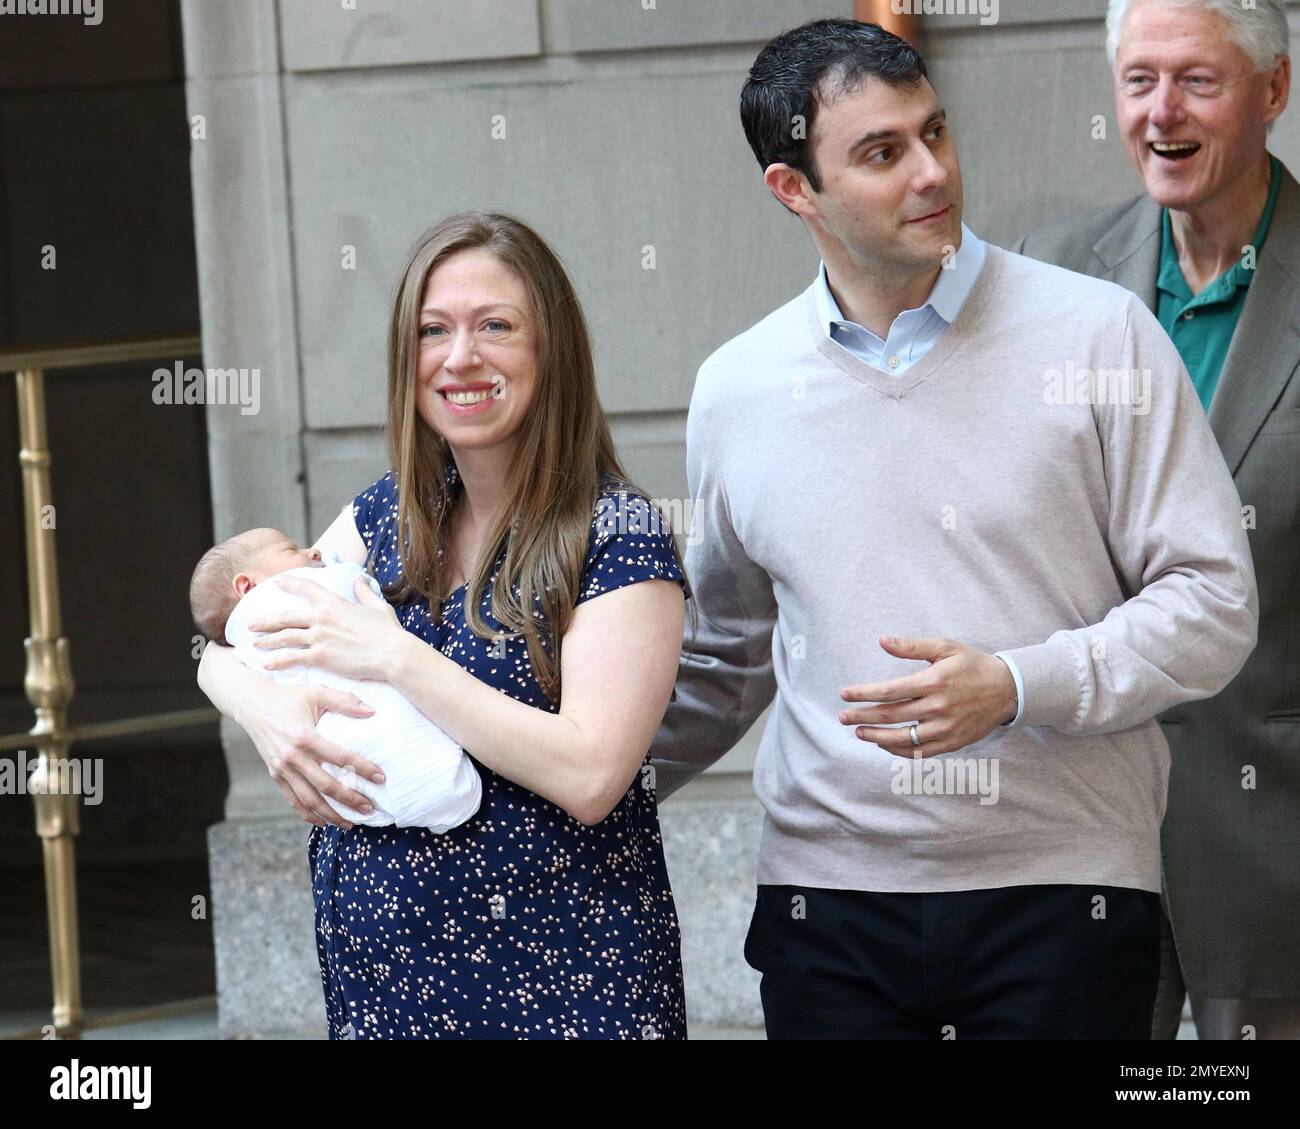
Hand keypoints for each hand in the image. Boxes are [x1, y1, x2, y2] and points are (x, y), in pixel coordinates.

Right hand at [240, 680, 386, 827]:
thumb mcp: (316, 691)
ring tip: (350, 823)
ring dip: (330, 814)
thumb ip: (345, 700)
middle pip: (325, 785)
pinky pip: (292, 800)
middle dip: (349, 800)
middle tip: (369, 809)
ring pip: (308, 799)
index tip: (380, 778)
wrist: (252, 704)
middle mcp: (292, 756)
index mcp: (304, 736)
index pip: (340, 757)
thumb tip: (372, 712)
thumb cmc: (288, 696)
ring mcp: (281, 768)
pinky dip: (308, 814)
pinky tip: (323, 822)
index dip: (362, 768)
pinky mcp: (274, 775)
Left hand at [248, 573, 405, 682]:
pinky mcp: (321, 656)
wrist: (393, 654)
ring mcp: (319, 637)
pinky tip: (266, 665)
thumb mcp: (377, 607)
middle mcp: (322, 618)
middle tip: (250, 623)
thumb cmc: (389, 632)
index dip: (290, 584)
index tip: (277, 583)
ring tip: (254, 645)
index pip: (306, 588)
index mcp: (334, 603)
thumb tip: (360, 579)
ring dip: (267, 641)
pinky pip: (293, 658)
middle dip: (265, 620)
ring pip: (285, 637)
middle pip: (286, 617)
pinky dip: (278, 662)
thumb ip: (364, 592)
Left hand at [838, 634, 1017, 757]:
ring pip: (903, 738)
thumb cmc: (972, 665)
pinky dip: (900, 751)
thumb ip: (912, 646)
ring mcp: (945, 728)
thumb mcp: (944, 647)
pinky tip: (885, 744)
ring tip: (860, 732)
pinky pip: (920, 752)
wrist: (1007, 689)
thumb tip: (882, 640)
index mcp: (933, 682)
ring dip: (877, 737)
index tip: (845, 694)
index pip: (889, 691)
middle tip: (843, 717)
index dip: (863, 694)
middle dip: (863, 717)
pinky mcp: (952, 742)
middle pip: (891, 716)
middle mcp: (938, 707)